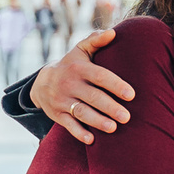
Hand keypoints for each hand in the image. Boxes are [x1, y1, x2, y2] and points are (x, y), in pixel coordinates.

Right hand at [32, 29, 133, 143]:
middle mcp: (69, 84)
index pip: (100, 76)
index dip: (116, 85)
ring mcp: (62, 100)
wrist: (41, 82)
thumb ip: (96, 40)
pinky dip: (79, 133)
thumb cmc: (70, 65)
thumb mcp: (80, 50)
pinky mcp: (57, 114)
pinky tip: (91, 140)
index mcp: (79, 68)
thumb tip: (113, 33)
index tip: (131, 95)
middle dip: (110, 107)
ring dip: (97, 121)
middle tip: (127, 117)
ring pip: (81, 112)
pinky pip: (68, 125)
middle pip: (92, 97)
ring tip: (113, 128)